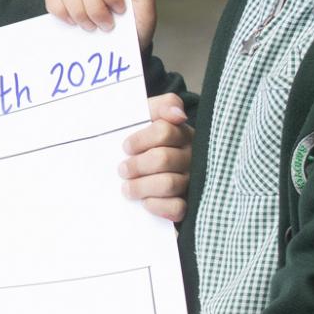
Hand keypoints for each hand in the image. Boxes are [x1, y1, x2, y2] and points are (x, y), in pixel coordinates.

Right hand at [45, 0, 156, 56]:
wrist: (120, 54)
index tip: (120, 12)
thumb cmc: (135, 33)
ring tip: (88, 28)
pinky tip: (71, 23)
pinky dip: (59, 10)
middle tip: (106, 27)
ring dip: (78, 11)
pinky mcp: (63, 7)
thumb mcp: (147, 15)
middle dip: (95, 9)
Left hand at [120, 92, 190, 219]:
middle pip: (163, 159)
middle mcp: (190, 155)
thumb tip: (178, 114)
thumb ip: (161, 106)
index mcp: (180, 132)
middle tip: (122, 170)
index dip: (139, 141)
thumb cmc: (139, 138)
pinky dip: (158, 206)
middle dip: (136, 166)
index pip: (163, 131)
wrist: (134, 161)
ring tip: (127, 188)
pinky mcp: (189, 203)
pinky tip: (145, 202)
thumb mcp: (145, 115)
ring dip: (141, 187)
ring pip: (169, 184)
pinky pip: (178, 207)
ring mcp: (191, 180)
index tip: (125, 147)